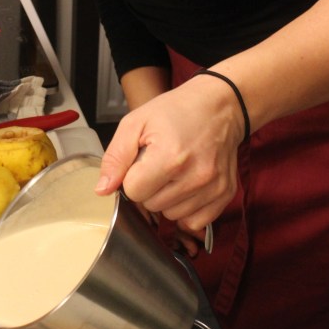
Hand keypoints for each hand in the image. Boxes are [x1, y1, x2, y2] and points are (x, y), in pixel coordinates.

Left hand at [96, 76, 241, 235]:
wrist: (220, 106)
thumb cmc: (176, 111)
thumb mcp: (136, 123)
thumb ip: (115, 158)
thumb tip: (103, 190)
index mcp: (170, 156)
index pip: (133, 192)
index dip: (132, 177)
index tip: (142, 162)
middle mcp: (195, 176)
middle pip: (151, 206)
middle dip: (149, 187)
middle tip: (160, 163)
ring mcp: (213, 187)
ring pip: (171, 215)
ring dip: (167, 198)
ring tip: (176, 171)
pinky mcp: (225, 194)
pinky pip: (195, 222)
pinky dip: (187, 208)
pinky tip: (188, 185)